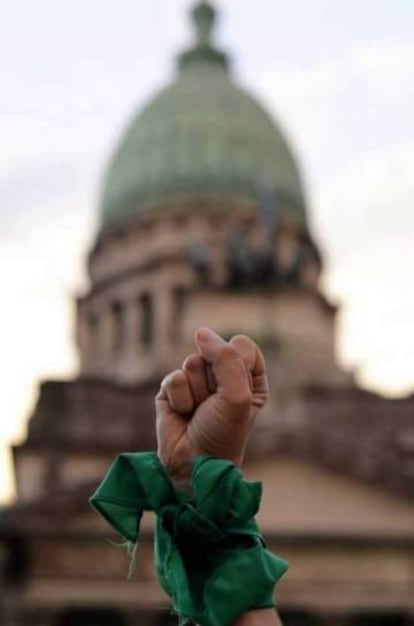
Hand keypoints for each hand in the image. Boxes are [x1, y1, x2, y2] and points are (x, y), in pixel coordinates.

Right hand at [155, 327, 268, 489]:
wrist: (193, 463)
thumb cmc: (223, 433)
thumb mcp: (237, 395)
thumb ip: (224, 357)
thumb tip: (201, 332)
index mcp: (249, 376)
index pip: (242, 345)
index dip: (237, 366)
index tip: (237, 393)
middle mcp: (223, 375)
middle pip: (215, 351)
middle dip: (214, 381)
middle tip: (214, 407)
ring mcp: (196, 380)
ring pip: (192, 362)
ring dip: (196, 392)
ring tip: (198, 412)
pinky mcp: (172, 388)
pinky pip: (173, 377)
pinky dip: (179, 399)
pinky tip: (182, 414)